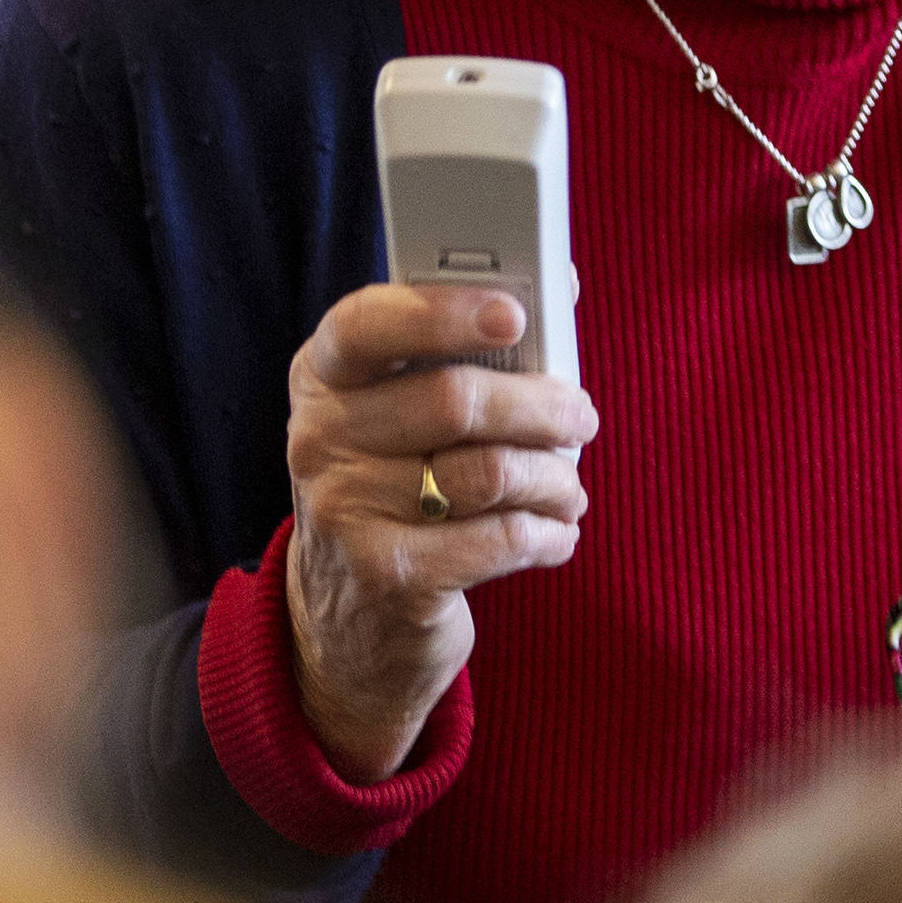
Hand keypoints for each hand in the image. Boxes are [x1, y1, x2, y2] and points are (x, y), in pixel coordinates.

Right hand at [283, 284, 597, 779]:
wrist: (347, 619)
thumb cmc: (398, 487)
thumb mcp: (398, 413)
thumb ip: (463, 350)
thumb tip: (561, 283)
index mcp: (323, 379)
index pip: (366, 325)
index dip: (443, 313)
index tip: (514, 314)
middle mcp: (321, 441)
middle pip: (455, 400)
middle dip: (542, 407)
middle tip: (580, 418)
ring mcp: (348, 513)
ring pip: (492, 472)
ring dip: (555, 479)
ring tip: (567, 488)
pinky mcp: (391, 578)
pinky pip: (501, 539)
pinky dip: (548, 533)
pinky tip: (556, 532)